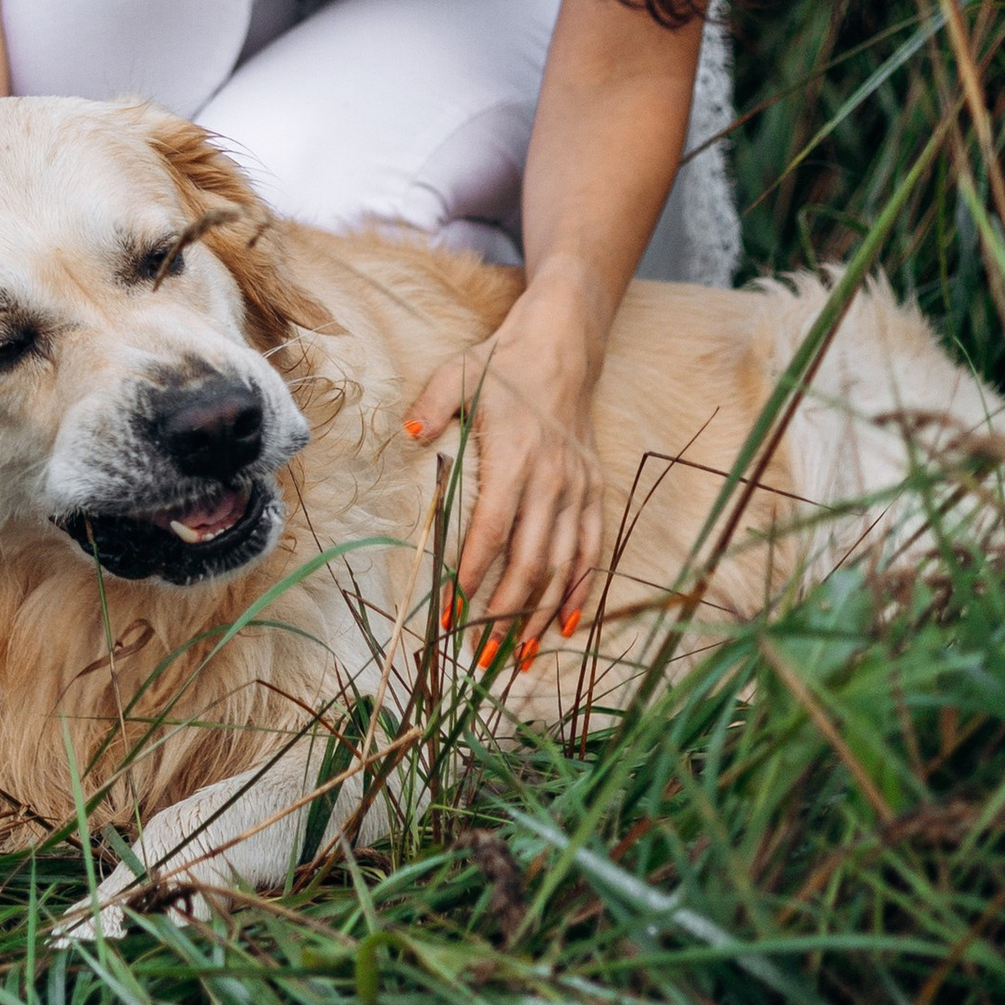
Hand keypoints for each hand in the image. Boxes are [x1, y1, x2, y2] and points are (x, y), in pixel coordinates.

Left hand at [403, 298, 606, 662]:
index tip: (449, 615)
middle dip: (505, 614)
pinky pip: (593, 549)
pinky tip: (567, 626)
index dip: (472, 577)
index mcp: (516, 458)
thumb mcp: (457, 373)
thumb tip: (409, 434)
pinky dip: (582, 590)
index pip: (493, 532)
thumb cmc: (502, 366)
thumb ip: (432, 403)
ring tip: (522, 656)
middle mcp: (553, 480)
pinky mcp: (595, 489)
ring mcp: (578, 488)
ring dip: (544, 615)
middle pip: (531, 561)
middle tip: (481, 655)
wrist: (562, 348)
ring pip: (564, 565)